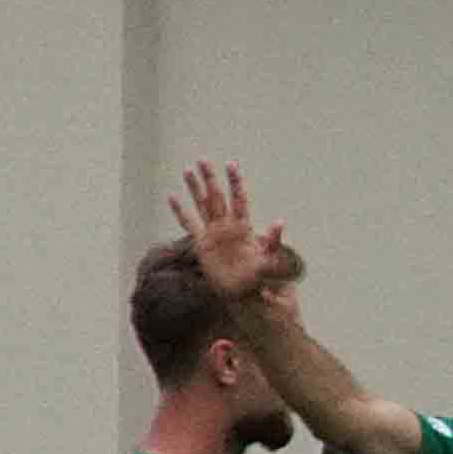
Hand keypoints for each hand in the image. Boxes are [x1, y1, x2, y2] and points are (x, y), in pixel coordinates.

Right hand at [170, 159, 287, 302]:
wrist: (244, 294)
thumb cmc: (260, 278)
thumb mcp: (270, 260)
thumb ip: (273, 241)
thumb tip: (280, 221)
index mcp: (244, 227)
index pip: (239, 199)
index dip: (235, 182)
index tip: (230, 164)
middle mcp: (227, 226)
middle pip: (217, 197)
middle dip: (210, 178)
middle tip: (202, 159)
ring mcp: (213, 233)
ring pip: (202, 205)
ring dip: (195, 188)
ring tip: (187, 170)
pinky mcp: (201, 244)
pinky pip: (188, 224)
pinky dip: (180, 211)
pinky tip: (172, 197)